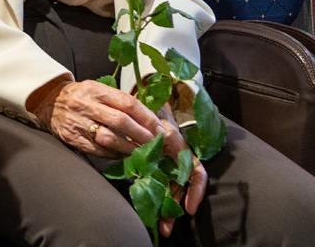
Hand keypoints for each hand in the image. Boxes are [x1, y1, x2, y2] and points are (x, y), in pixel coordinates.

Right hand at [34, 79, 161, 158]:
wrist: (48, 101)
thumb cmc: (80, 96)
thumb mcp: (97, 90)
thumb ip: (119, 101)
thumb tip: (149, 120)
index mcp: (95, 89)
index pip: (127, 103)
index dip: (147, 118)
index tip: (159, 129)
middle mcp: (85, 104)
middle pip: (121, 121)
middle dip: (142, 135)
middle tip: (155, 143)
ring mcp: (77, 122)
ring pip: (109, 138)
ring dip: (129, 148)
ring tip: (142, 152)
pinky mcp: (72, 138)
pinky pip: (97, 150)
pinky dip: (114, 155)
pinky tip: (123, 155)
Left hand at [154, 105, 206, 237]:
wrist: (146, 116)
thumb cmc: (157, 121)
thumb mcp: (162, 130)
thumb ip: (160, 141)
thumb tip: (147, 153)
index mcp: (185, 156)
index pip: (197, 176)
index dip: (195, 192)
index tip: (189, 209)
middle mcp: (177, 167)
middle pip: (179, 191)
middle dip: (174, 210)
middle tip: (166, 228)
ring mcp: (165, 171)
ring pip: (167, 194)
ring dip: (164, 211)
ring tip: (159, 227)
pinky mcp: (151, 172)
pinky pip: (154, 188)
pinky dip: (152, 199)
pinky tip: (148, 212)